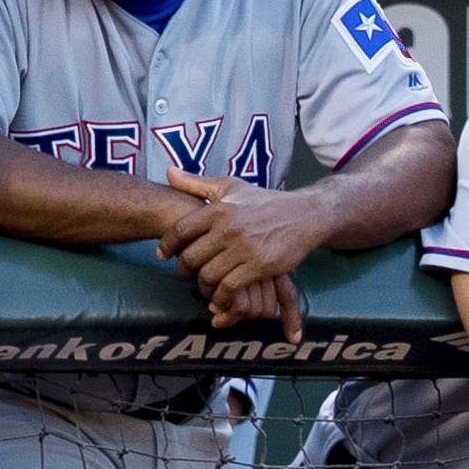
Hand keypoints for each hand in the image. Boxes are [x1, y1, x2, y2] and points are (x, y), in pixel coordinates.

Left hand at [156, 169, 320, 340]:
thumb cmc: (265, 201)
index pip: (180, 230)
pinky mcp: (260, 266)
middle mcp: (229, 228)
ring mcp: (244, 248)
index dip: (167, 245)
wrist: (305, 214)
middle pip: (191, 257)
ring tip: (204, 285)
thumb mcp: (231, 187)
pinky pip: (230, 288)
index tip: (163, 254)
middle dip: (184, 269)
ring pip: (208, 276)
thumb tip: (168, 172)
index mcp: (219, 209)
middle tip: (185, 272)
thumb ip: (197, 183)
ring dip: (203, 286)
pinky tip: (223, 295)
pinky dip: (222, 296)